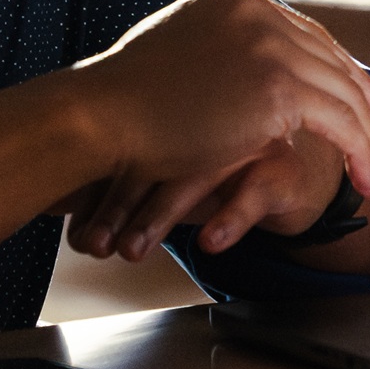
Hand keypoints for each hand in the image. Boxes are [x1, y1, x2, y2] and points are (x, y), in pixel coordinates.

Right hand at [60, 0, 369, 258]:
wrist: (100, 117)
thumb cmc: (123, 100)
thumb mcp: (176, 51)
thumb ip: (218, 52)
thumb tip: (246, 74)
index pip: (302, 32)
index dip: (336, 66)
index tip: (361, 92)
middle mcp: (257, 11)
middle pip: (328, 58)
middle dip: (361, 96)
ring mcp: (269, 44)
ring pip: (343, 92)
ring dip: (367, 135)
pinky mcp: (278, 87)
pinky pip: (340, 122)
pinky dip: (362, 153)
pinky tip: (367, 179)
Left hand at [73, 128, 348, 261]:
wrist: (296, 170)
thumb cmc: (226, 171)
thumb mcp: (177, 180)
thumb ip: (130, 196)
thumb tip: (73, 233)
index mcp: (176, 117)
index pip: (128, 151)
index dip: (99, 197)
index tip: (78, 237)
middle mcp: (207, 122)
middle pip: (156, 160)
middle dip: (119, 207)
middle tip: (96, 245)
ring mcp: (245, 140)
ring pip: (198, 174)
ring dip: (160, 215)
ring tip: (133, 251)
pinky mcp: (280, 165)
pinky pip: (253, 191)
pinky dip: (228, 218)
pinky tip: (208, 242)